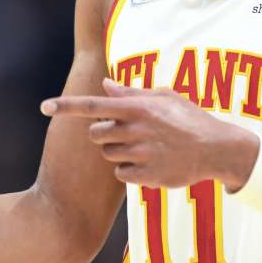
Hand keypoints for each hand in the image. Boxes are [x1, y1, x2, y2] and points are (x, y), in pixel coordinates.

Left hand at [41, 77, 258, 189]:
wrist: (217, 149)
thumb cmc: (190, 119)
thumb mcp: (165, 98)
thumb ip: (132, 93)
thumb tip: (105, 86)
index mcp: (139, 108)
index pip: (93, 106)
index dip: (66, 106)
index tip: (44, 106)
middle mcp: (136, 130)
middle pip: (96, 134)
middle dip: (104, 133)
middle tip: (125, 132)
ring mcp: (141, 154)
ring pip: (108, 155)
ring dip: (119, 151)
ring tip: (145, 147)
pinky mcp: (146, 177)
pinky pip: (121, 174)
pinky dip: (130, 170)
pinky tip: (149, 163)